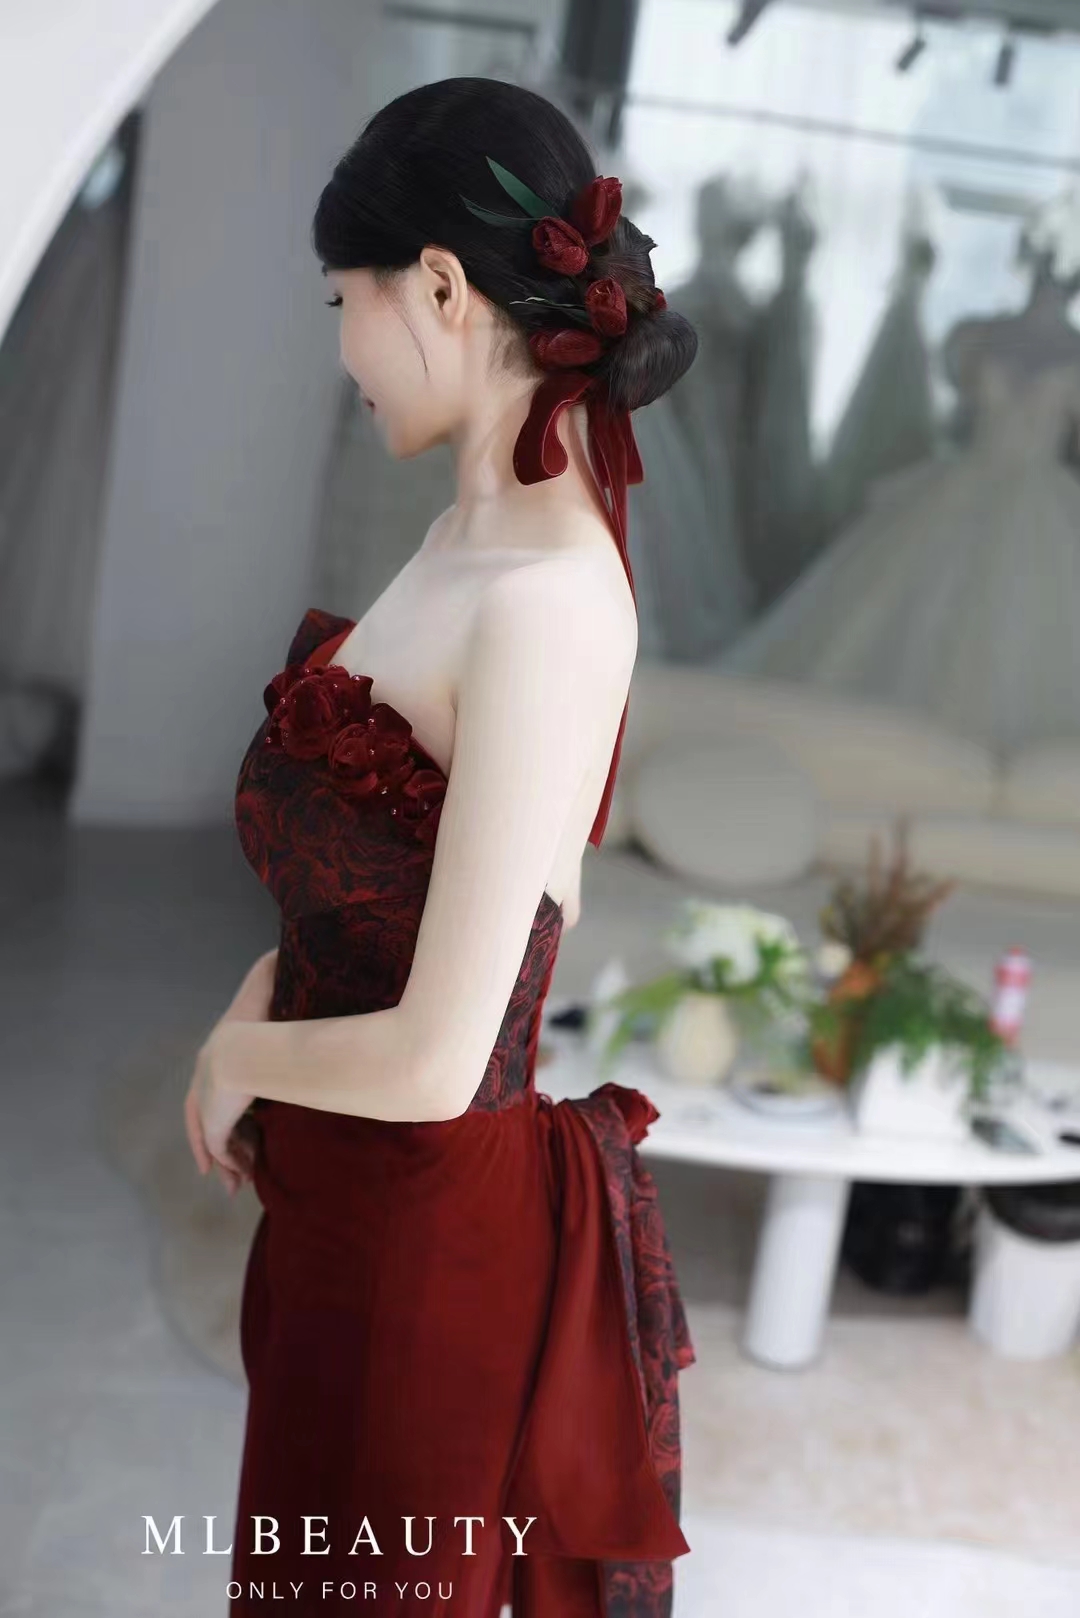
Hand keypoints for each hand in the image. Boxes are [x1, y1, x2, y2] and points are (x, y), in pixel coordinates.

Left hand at [184, 949, 277, 1192]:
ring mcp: (208, 1101)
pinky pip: (220, 1148)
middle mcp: (206, 1078)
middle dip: (223, 1140)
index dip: (226, 1098)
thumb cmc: (262, 1018)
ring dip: (229, 1158)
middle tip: (236, 1164)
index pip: (215, 1080)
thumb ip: (273, 969)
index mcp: (217, 1051)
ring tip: (241, 1180)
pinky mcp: (212, 1122)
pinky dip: (230, 1162)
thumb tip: (281, 949)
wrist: (247, 1048)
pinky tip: (242, 1176)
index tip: (243, 1117)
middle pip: (209, 1115)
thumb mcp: (267, 987)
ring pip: (214, 1138)